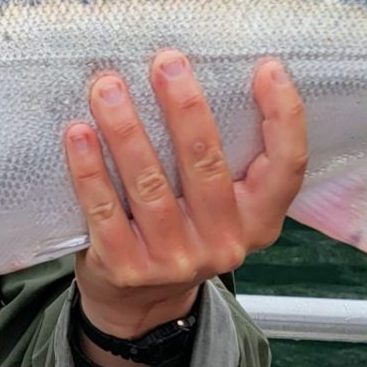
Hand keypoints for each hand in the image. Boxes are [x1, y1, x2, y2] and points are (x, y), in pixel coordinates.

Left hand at [63, 53, 307, 366]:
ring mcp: (174, 260)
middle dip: (186, 109)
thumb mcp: (218, 207)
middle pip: (207, 166)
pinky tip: (78, 133)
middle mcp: (223, 244)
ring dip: (126, 130)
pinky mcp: (126, 267)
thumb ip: (220, 159)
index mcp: (257, 222)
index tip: (268, 68)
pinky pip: (105, 210)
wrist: (138, 305)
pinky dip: (90, 170)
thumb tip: (196, 76)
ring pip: (150, 185)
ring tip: (108, 87)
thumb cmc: (181, 231)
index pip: (287, 167)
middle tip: (167, 62)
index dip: (285, 117)